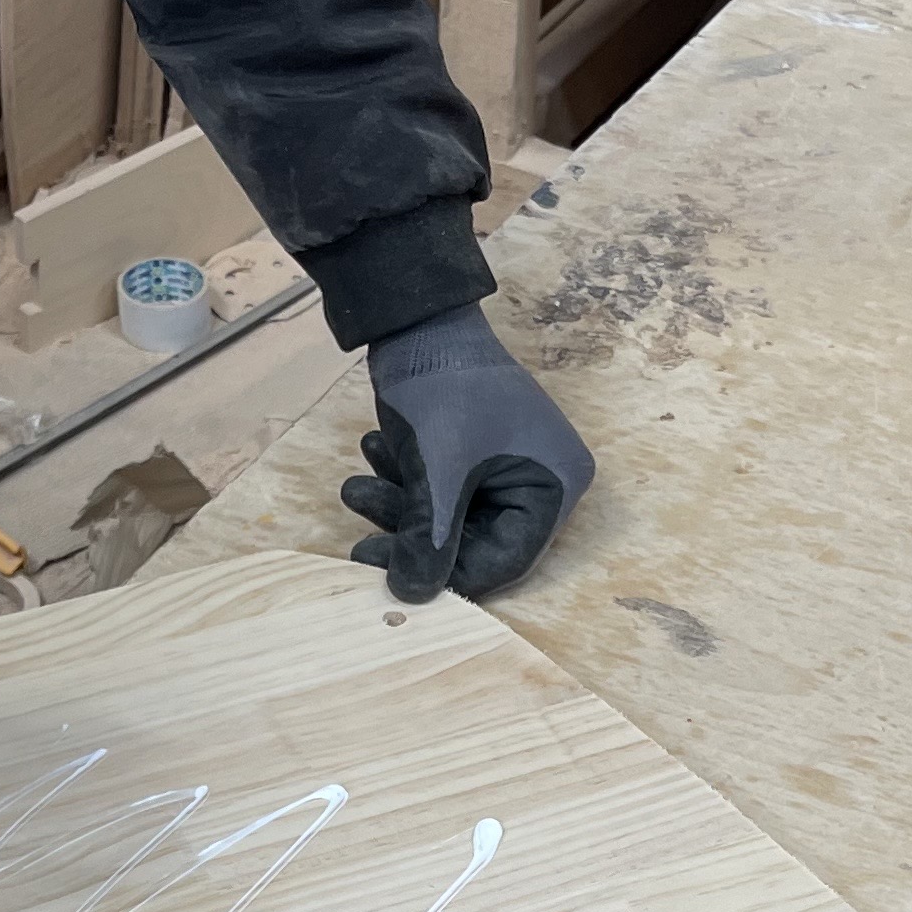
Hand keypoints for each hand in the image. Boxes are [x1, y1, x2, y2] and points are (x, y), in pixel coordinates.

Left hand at [342, 303, 594, 602]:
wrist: (416, 314)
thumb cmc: (443, 387)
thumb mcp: (436, 470)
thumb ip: (427, 539)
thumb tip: (411, 597)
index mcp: (558, 483)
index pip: (506, 560)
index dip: (448, 576)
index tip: (389, 573)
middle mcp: (544, 478)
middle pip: (475, 541)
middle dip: (413, 534)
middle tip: (360, 538)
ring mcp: (509, 464)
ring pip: (451, 516)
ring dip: (400, 506)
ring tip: (354, 485)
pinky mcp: (475, 451)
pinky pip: (442, 488)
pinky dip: (406, 480)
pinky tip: (373, 453)